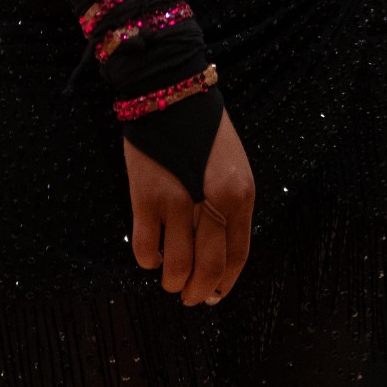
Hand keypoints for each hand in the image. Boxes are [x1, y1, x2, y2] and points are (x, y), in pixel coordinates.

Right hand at [126, 111, 254, 305]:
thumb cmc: (202, 127)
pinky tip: (151, 255)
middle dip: (199, 291)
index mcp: (240, 193)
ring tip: (169, 279)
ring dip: (173, 282)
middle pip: (209, 268)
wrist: (170, 90)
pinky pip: (146, 249)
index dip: (225, 283)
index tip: (214, 295)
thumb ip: (228, 205)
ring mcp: (180, 201)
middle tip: (189, 296)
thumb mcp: (231, 166)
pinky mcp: (147, 198)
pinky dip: (148, 261)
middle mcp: (214, 202)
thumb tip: (217, 251)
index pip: (237, 255)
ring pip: (178, 267)